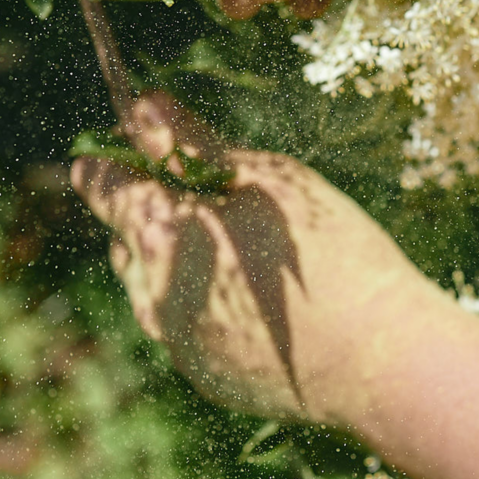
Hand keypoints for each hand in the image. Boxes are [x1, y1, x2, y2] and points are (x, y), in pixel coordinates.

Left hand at [71, 92, 435, 423]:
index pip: (103, 187)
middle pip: (125, 236)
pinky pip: (183, 323)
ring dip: (173, 255)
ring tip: (236, 241)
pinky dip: (202, 297)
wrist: (375, 355)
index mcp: (161, 237)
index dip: (113, 160)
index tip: (133, 144)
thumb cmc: (326, 250)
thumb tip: (144, 105)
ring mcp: (177, 342)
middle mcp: (153, 294)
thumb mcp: (265, 178)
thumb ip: (194, 143)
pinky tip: (256, 291)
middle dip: (152, 209)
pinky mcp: (205, 372)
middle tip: (207, 189)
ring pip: (151, 283)